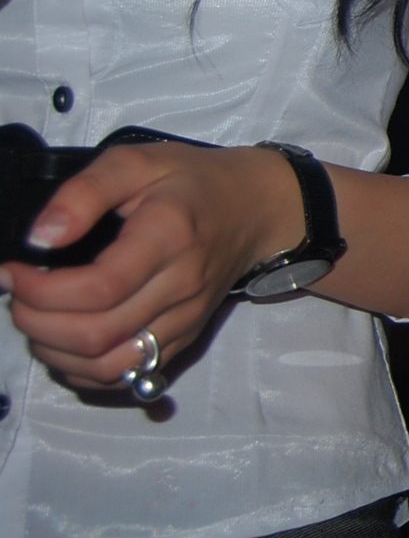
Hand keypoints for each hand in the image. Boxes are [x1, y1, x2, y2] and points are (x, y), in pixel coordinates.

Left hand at [0, 142, 303, 390]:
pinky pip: (127, 375)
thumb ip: (84, 192)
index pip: (99, 288)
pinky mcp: (183, 339)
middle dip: (37, 323)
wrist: (255, 209)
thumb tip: (40, 237)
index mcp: (169, 237)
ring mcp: (185, 320)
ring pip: (109, 366)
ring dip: (56, 353)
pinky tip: (64, 343)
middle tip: (16, 295)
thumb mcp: (136, 161)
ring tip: (35, 320)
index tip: (12, 270)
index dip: (41, 290)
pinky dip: (83, 371)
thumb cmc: (192, 181)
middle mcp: (182, 287)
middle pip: (97, 335)